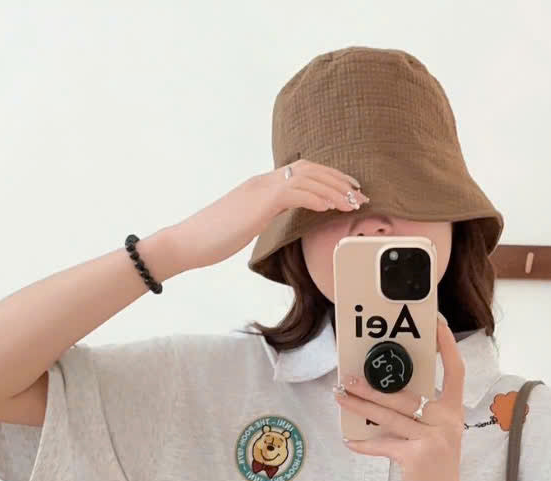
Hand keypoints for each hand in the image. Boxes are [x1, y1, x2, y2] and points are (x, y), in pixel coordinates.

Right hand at [170, 159, 369, 270]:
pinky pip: (293, 192)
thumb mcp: (248, 225)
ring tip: (352, 202)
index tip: (349, 191)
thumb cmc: (215, 239)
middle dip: (339, 181)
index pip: (303, 172)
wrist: (188, 242)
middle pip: (310, 169)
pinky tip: (329, 206)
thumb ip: (267, 218)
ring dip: (333, 189)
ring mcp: (260, 189)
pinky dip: (315, 197)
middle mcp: (263, 181)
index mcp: (263, 186)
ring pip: (306, 177)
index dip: (330, 178)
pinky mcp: (258, 202)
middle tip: (361, 195)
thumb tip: (282, 223)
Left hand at [334, 315, 466, 480]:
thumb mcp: (436, 438)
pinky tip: (349, 441)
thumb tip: (384, 397)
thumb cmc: (435, 471)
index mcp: (454, 412)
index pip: (456, 372)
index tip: (435, 324)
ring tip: (340, 396)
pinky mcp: (417, 457)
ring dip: (360, 407)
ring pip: (389, 416)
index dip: (446, 346)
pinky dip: (364, 444)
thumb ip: (420, 417)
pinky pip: (383, 444)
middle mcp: (447, 421)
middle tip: (348, 375)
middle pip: (406, 395)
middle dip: (372, 385)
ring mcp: (433, 439)